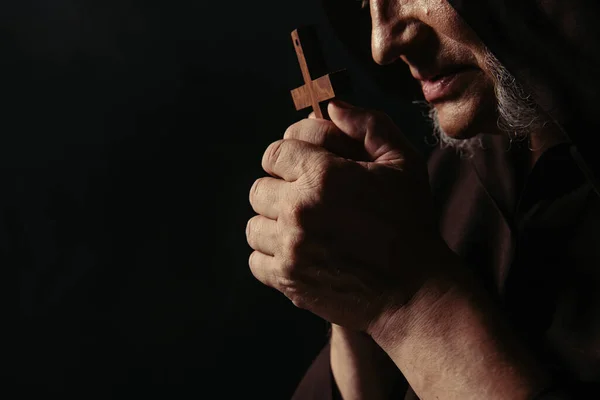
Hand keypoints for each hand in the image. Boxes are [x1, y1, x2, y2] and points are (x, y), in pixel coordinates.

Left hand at [246, 100, 450, 332]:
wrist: (414, 291)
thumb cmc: (411, 223)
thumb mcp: (403, 163)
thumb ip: (368, 126)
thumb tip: (332, 107)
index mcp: (324, 175)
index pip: (275, 152)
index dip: (289, 157)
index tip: (303, 168)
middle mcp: (299, 209)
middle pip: (259, 188)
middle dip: (280, 189)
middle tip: (306, 199)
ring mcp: (290, 247)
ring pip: (254, 225)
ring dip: (273, 224)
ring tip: (301, 228)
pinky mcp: (288, 280)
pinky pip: (255, 260)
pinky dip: (270, 256)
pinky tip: (296, 253)